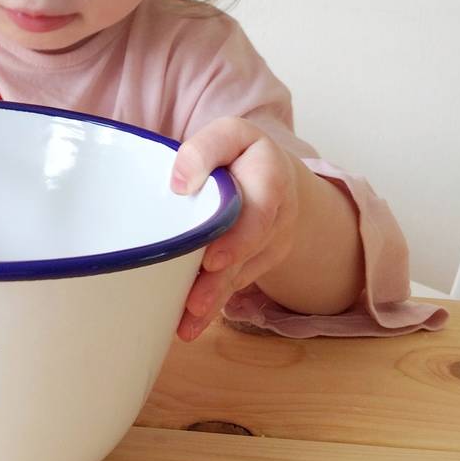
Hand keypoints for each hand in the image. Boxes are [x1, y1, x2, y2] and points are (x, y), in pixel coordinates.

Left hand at [170, 117, 300, 341]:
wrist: (272, 172)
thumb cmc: (239, 153)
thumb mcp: (226, 135)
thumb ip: (204, 150)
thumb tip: (180, 184)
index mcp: (271, 175)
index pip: (261, 207)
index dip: (240, 237)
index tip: (213, 259)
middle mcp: (279, 214)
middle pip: (250, 251)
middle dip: (222, 279)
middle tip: (194, 303)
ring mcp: (271, 243)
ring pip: (243, 274)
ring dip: (215, 299)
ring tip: (187, 322)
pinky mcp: (258, 261)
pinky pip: (237, 283)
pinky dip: (214, 304)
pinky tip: (190, 325)